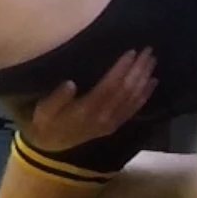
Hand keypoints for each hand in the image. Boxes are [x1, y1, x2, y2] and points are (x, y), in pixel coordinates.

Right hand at [20, 48, 155, 153]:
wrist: (49, 146)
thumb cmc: (45, 122)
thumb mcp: (43, 111)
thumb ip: (56, 99)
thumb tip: (70, 83)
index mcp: (87, 110)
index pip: (110, 86)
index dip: (122, 69)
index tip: (132, 52)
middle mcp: (103, 118)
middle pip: (127, 90)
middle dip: (139, 69)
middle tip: (148, 51)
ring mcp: (111, 123)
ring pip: (133, 99)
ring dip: (144, 78)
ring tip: (152, 60)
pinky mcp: (114, 126)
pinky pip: (134, 110)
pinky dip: (145, 95)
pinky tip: (153, 82)